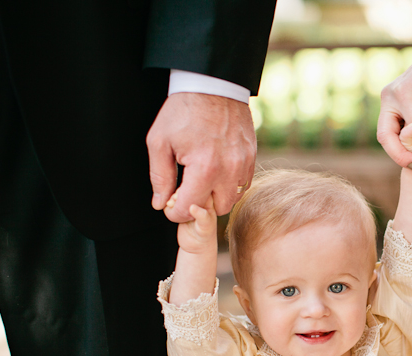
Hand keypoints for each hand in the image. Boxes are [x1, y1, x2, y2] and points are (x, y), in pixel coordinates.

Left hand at [147, 93, 255, 221]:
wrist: (212, 86)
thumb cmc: (183, 111)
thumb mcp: (160, 142)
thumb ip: (160, 177)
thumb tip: (160, 203)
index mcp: (205, 168)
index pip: (189, 209)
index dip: (174, 212)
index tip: (169, 203)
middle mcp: (229, 170)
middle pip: (215, 211)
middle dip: (198, 206)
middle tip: (186, 191)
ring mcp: (243, 165)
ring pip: (232, 199)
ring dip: (215, 196)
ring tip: (201, 181)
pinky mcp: (251, 158)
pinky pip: (243, 184)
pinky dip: (229, 185)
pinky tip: (216, 171)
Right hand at [166, 194, 216, 254]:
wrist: (195, 245)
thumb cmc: (205, 235)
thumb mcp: (205, 227)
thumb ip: (202, 216)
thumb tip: (193, 206)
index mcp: (208, 200)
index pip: (200, 187)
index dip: (190, 188)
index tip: (183, 196)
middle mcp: (198, 199)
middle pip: (186, 188)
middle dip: (179, 192)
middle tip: (174, 199)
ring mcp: (187, 204)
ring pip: (177, 194)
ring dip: (172, 198)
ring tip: (171, 205)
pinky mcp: (178, 209)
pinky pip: (170, 202)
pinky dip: (168, 205)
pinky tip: (170, 209)